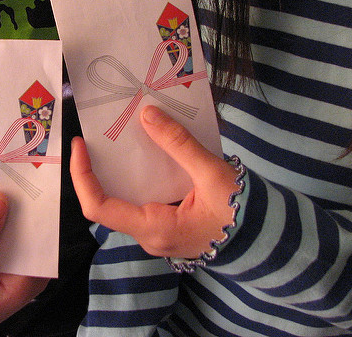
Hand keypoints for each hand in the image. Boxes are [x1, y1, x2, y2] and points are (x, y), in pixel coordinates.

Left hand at [70, 105, 240, 258]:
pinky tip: (147, 151)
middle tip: (99, 134)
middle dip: (98, 168)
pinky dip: (139, 175)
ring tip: (120, 136)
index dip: (82, 176)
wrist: (269, 238)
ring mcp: (159, 231)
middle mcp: (150, 234)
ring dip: (119, 170)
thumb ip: (179, 144)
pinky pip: (143, 199)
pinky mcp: (169, 223)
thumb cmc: (242, 211)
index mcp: (155, 228)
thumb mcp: (211, 173)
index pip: (99, 207)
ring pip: (125, 200)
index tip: (81, 145)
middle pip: (108, 202)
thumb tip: (147, 114)